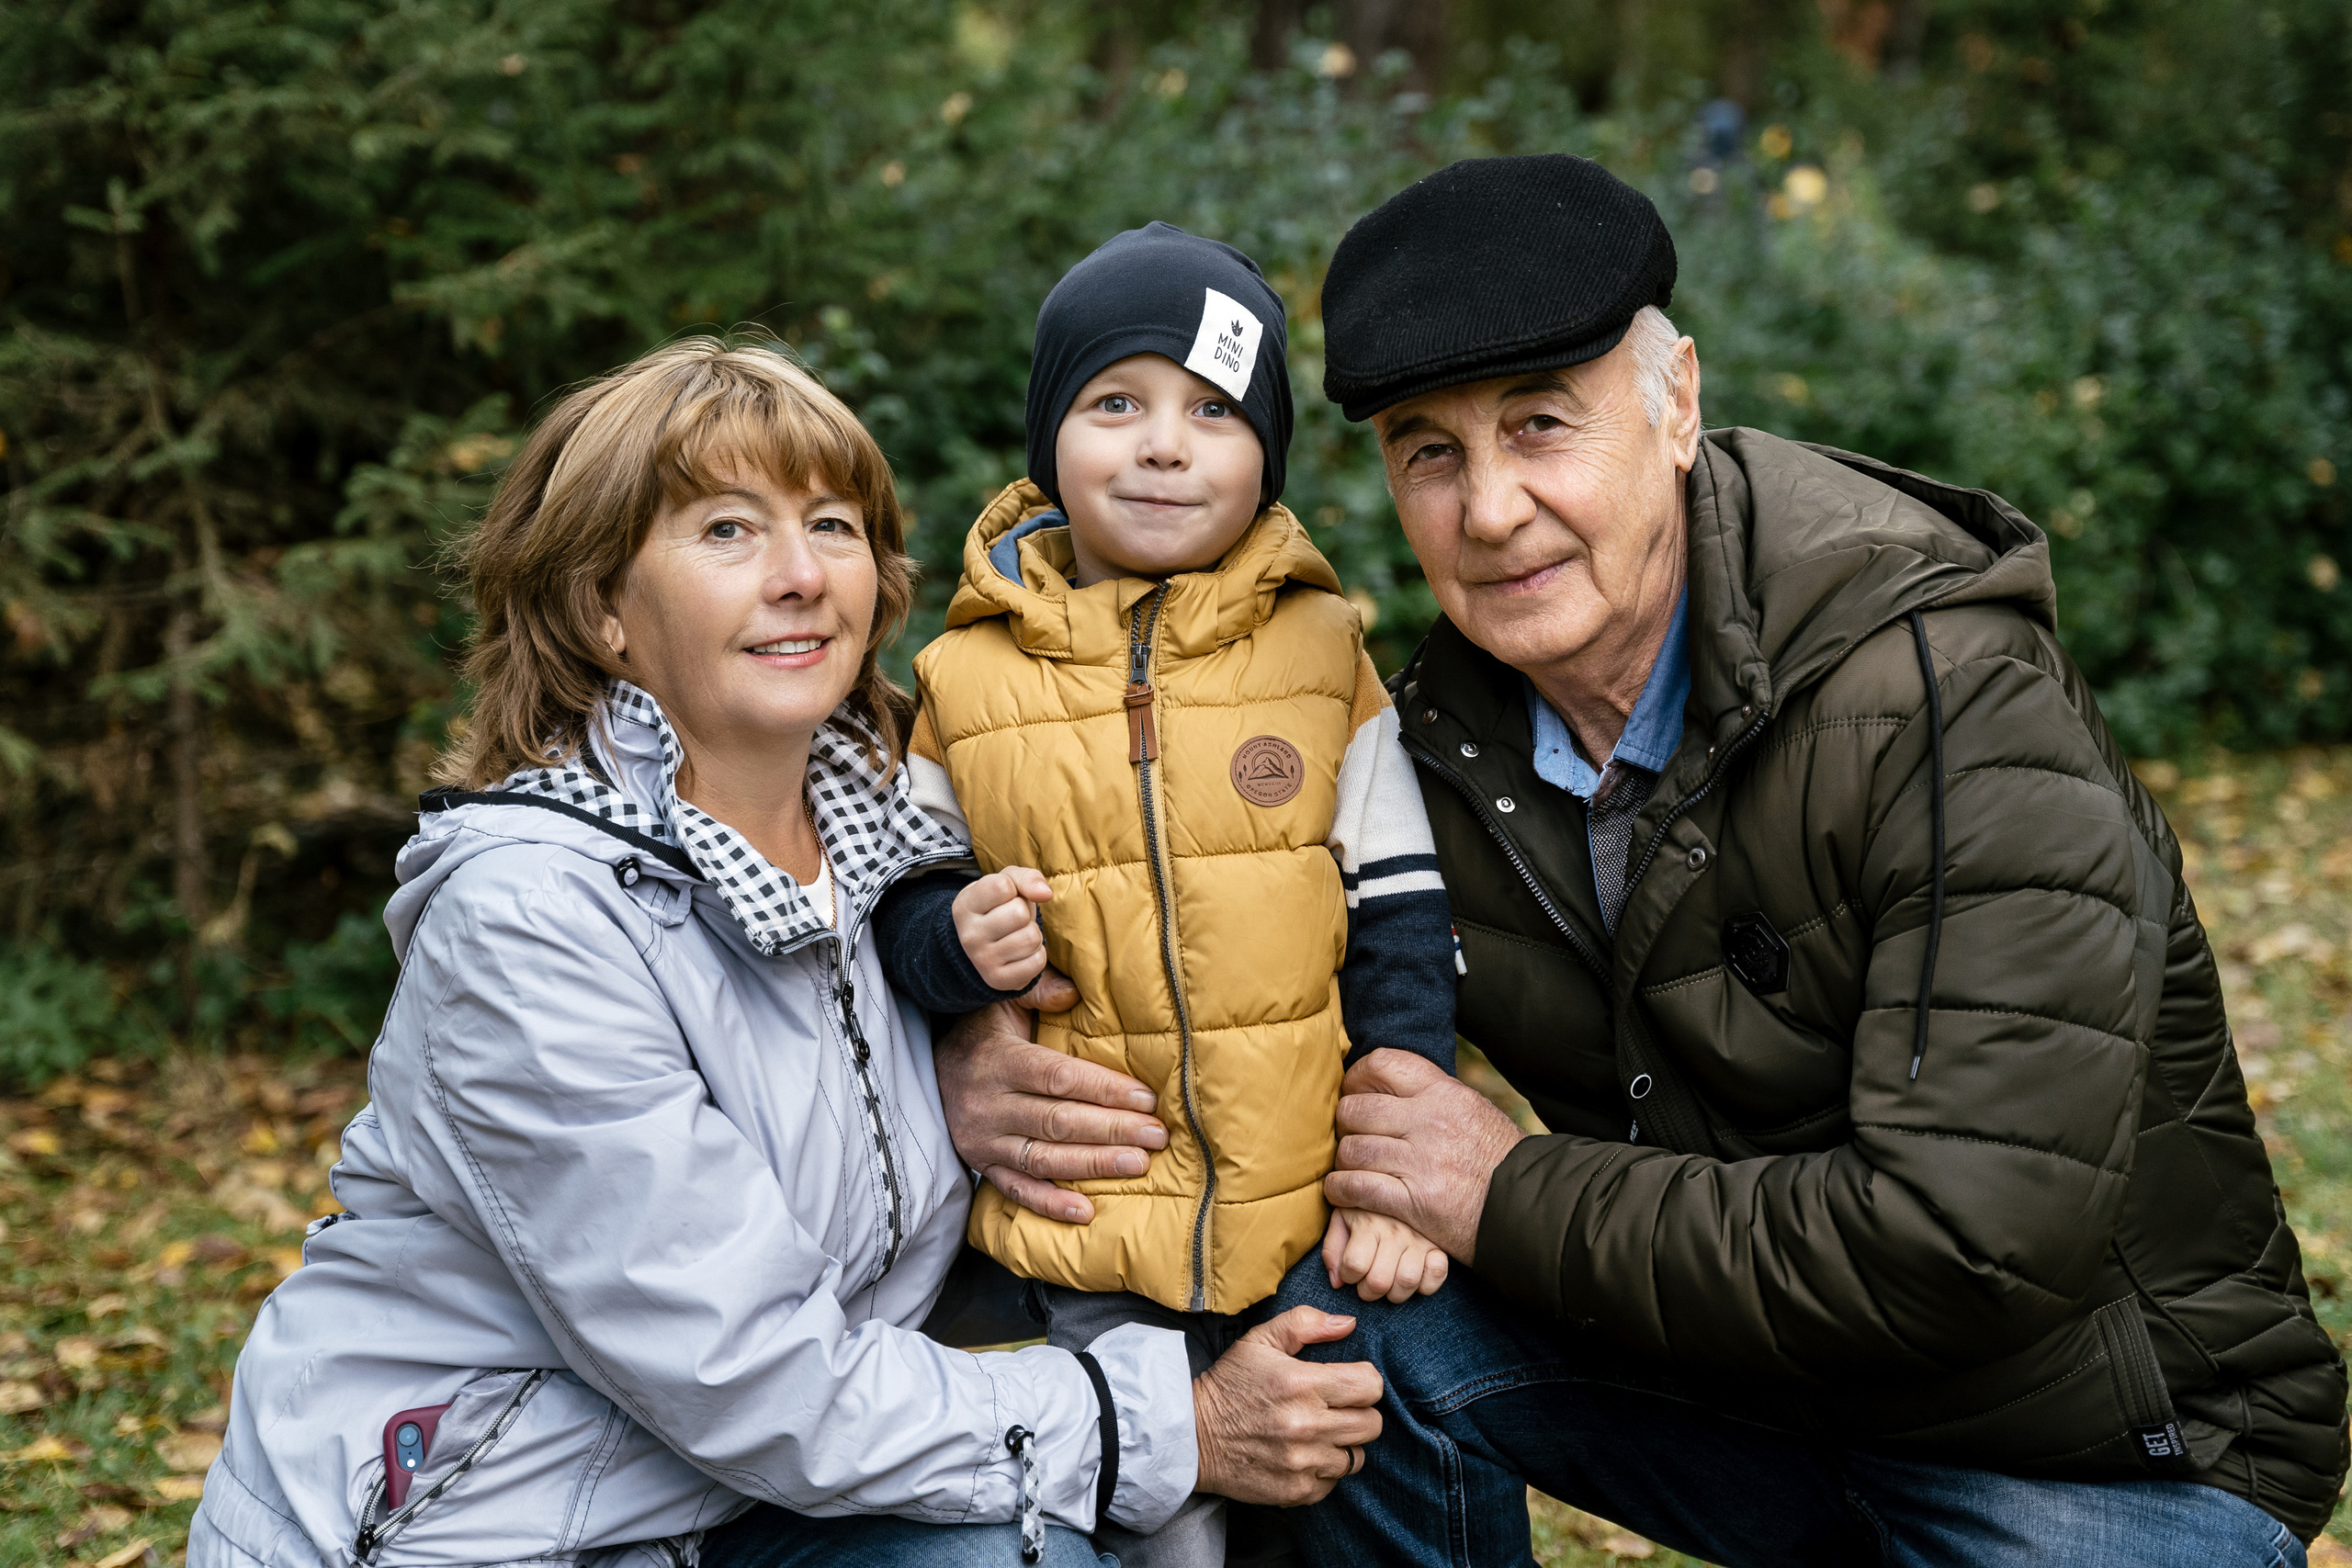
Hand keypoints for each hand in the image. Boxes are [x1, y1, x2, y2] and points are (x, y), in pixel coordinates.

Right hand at [932, 987, 1166, 1223]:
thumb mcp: (1002, 999)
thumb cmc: (981, 1031)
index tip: (1145, 1098)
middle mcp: (990, 1105)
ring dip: (1093, 1165)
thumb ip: (1037, 990)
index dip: (1104, 1089)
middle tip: (1155, 1136)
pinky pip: (1017, 1189)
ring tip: (1137, 1165)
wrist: (928, 1068)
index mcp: (1001, 1061)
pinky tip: (1086, 1211)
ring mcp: (984, 1140)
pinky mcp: (981, 1165)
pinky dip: (1050, 1203)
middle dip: (1112, 1130)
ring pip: (1044, 1157)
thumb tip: (1073, 991)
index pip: (1058, 1078)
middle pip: (1058, 1121)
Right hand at [952, 865, 1054, 990]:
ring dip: (1032, 934)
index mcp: (965, 906)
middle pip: (1019, 913)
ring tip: (1017, 936)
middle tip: (1013, 920)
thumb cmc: (998, 907)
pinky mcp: (998, 980)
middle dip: (1025, 914)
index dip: (1013, 889)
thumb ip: (1027, 878)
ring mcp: (982, 960)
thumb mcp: (1006, 883)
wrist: (978, 949)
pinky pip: (1037, 962)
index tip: (1004, 898)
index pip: (1002, 886)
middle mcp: (969, 935)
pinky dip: (1036, 955)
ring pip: (1031, 938)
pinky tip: (1020, 954)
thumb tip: (1045, 894)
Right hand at [1192, 1306, 1382, 1506]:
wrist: (1192, 1437)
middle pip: (1372, 1424)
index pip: (1370, 1386)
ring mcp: (1303, 1462)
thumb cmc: (1229, 1384)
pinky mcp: (1297, 1490)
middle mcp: (1307, 1425)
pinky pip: (1334, 1482)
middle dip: (1360, 1412)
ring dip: (1343, 1444)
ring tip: (1320, 1433)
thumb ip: (1305, 1323)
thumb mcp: (1259, 1341)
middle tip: (1337, 1408)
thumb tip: (1348, 1324)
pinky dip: (1324, 1470)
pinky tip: (1304, 1454)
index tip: (1349, 1381)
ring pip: (1357, 1456)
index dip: (1365, 1381)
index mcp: (1302, 1384)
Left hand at [1322, 1049, 1526, 1263]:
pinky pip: (1357, 1186)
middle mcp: (1431, 1121)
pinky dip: (1340, 1189)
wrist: (1532, 1209)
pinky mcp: (1415, 1201)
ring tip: (1348, 1168)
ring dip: (1343, 1160)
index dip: (1357, 1077)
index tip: (1352, 1092)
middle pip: (1357, 1109)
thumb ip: (1435, 1099)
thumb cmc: (1501, 1162)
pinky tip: (1340, 1191)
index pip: (1383, 1063)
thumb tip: (1394, 1088)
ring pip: (1353, 1149)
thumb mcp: (1475, 1112)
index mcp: (1446, 1093)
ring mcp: (1422, 1161)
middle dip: (1344, 1124)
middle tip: (1349, 1136)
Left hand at [1322, 1208, 1449, 1303]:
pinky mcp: (1439, 1246)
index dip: (1348, 1276)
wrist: (1403, 1186)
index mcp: (1368, 1223)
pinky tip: (1414, 1279)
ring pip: (1407, 1282)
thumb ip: (1333, 1249)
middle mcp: (1395, 1231)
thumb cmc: (1365, 1210)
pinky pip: (1437, 1274)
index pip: (1354, 1266)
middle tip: (1367, 1283)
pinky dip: (1426, 1285)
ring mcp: (1419, 1239)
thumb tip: (1338, 1282)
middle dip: (1368, 1291)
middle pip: (1379, 1281)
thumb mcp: (1341, 1220)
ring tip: (1389, 1284)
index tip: (1350, 1271)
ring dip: (1394, 1293)